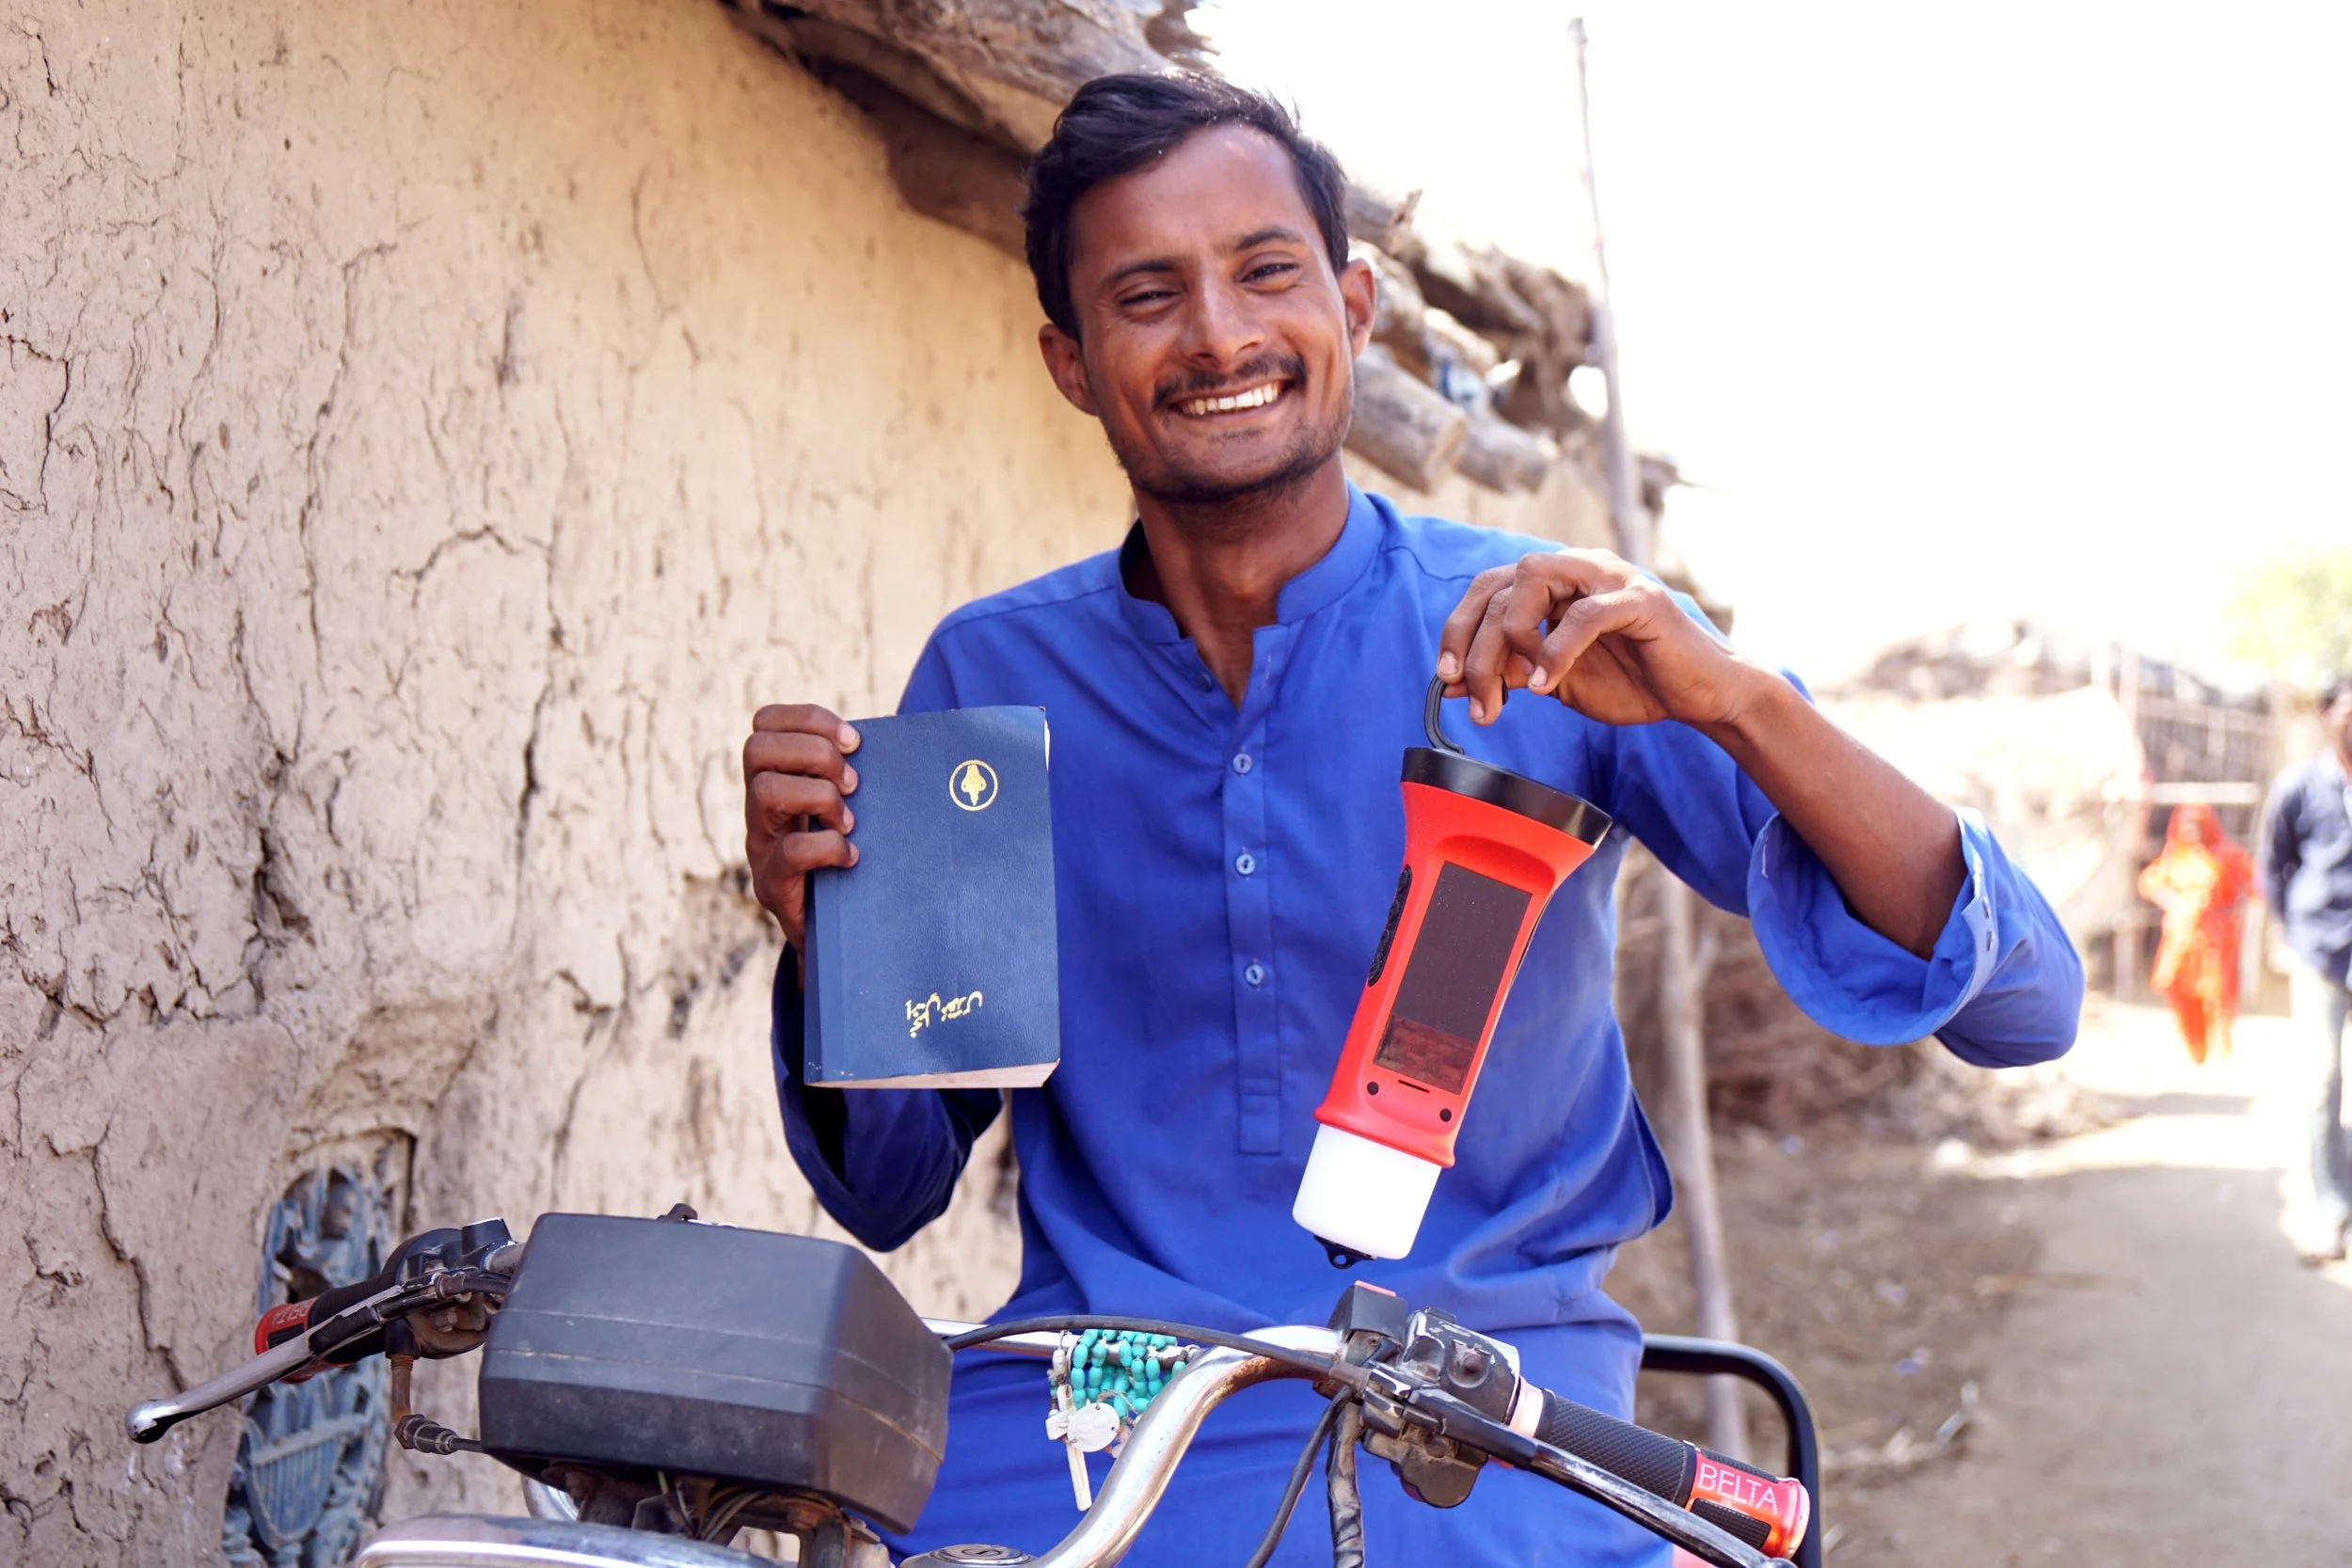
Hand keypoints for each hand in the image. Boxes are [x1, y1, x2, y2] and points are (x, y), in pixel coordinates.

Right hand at [743, 703, 861, 948]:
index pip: (765, 722)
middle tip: (852, 782)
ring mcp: (760, 845)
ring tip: (849, 820)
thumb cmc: (848, 859)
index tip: (854, 741)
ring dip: (819, 796)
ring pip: (765, 791)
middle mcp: (757, 807)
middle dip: (815, 754)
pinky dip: (829, 847)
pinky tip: (851, 857)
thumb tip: (902, 743)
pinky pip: (791, 851)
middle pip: (756, 747)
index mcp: (776, 778)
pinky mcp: (772, 883)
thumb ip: (855, 776)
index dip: (809, 719)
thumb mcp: (847, 808)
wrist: (833, 936)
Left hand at [1437, 549, 1762, 732]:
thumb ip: (1508, 673)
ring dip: (1512, 638)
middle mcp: (1577, 567)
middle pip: (1501, 585)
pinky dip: (1556, 650)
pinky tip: (1547, 684)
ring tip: (1520, 687)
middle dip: (1478, 646)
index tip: (1446, 677)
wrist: (1697, 695)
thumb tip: (1451, 684)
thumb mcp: (1553, 680)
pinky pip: (1584, 614)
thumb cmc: (1632, 681)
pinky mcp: (1639, 599)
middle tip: (1477, 698)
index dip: (1458, 629)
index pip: (1487, 588)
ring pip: (1533, 581)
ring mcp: (1609, 577)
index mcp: (1555, 583)